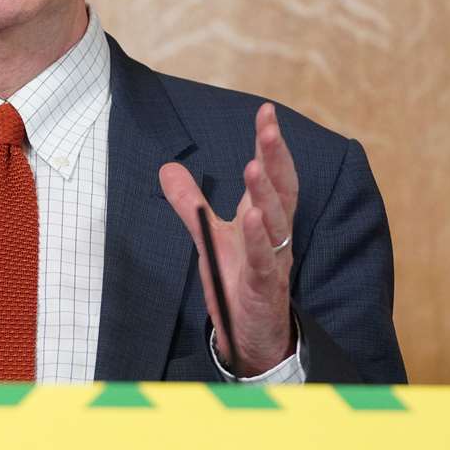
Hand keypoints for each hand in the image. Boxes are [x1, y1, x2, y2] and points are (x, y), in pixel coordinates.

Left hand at [159, 103, 296, 375]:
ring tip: (253, 165)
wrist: (253, 337)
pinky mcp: (264, 289)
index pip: (274, 176)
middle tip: (268, 127)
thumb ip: (192, 203)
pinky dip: (257, 239)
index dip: (271, 146)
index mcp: (267, 220)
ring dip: (264, 194)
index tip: (266, 112)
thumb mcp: (210, 237)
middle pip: (282, 191)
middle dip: (275, 158)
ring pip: (276, 223)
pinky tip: (251, 218)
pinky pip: (263, 262)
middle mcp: (276, 236)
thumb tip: (167, 167)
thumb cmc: (239, 283)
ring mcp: (272, 262)